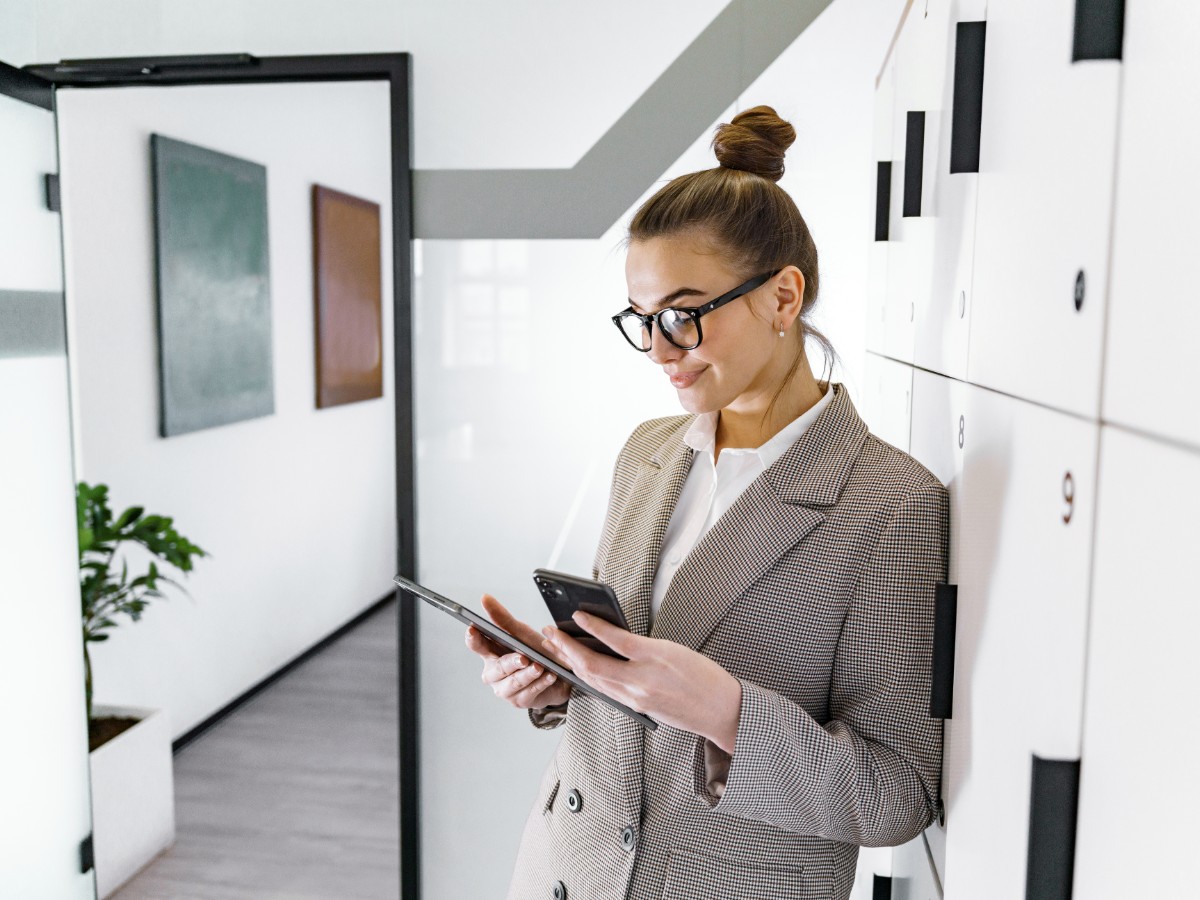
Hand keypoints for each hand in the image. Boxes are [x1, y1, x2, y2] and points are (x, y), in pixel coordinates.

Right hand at [465, 594, 571, 709]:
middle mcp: (494, 673)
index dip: (473, 638)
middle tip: (523, 658)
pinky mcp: (520, 701)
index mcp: (490, 653)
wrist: (559, 672)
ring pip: (513, 683)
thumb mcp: (520, 632)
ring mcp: (505, 689)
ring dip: (528, 674)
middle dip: (510, 662)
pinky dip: (540, 683)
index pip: (476, 645)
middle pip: (497, 668)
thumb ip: (502, 617)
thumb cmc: (536, 651)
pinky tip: (549, 676)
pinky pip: (529, 693)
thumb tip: (484, 598)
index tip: (473, 629)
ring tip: (540, 667)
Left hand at [541, 611, 742, 752]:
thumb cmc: (705, 677)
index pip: (615, 639)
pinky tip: (580, 668)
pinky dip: (590, 677)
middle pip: (594, 665)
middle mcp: (643, 680)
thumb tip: (613, 638)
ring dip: (573, 664)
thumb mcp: (675, 649)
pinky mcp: (637, 708)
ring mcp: (638, 697)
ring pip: (595, 680)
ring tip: (558, 648)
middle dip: (567, 648)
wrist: (722, 711)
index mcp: (657, 658)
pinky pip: (606, 691)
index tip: (577, 615)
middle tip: (552, 633)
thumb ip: (643, 645)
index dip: (592, 626)